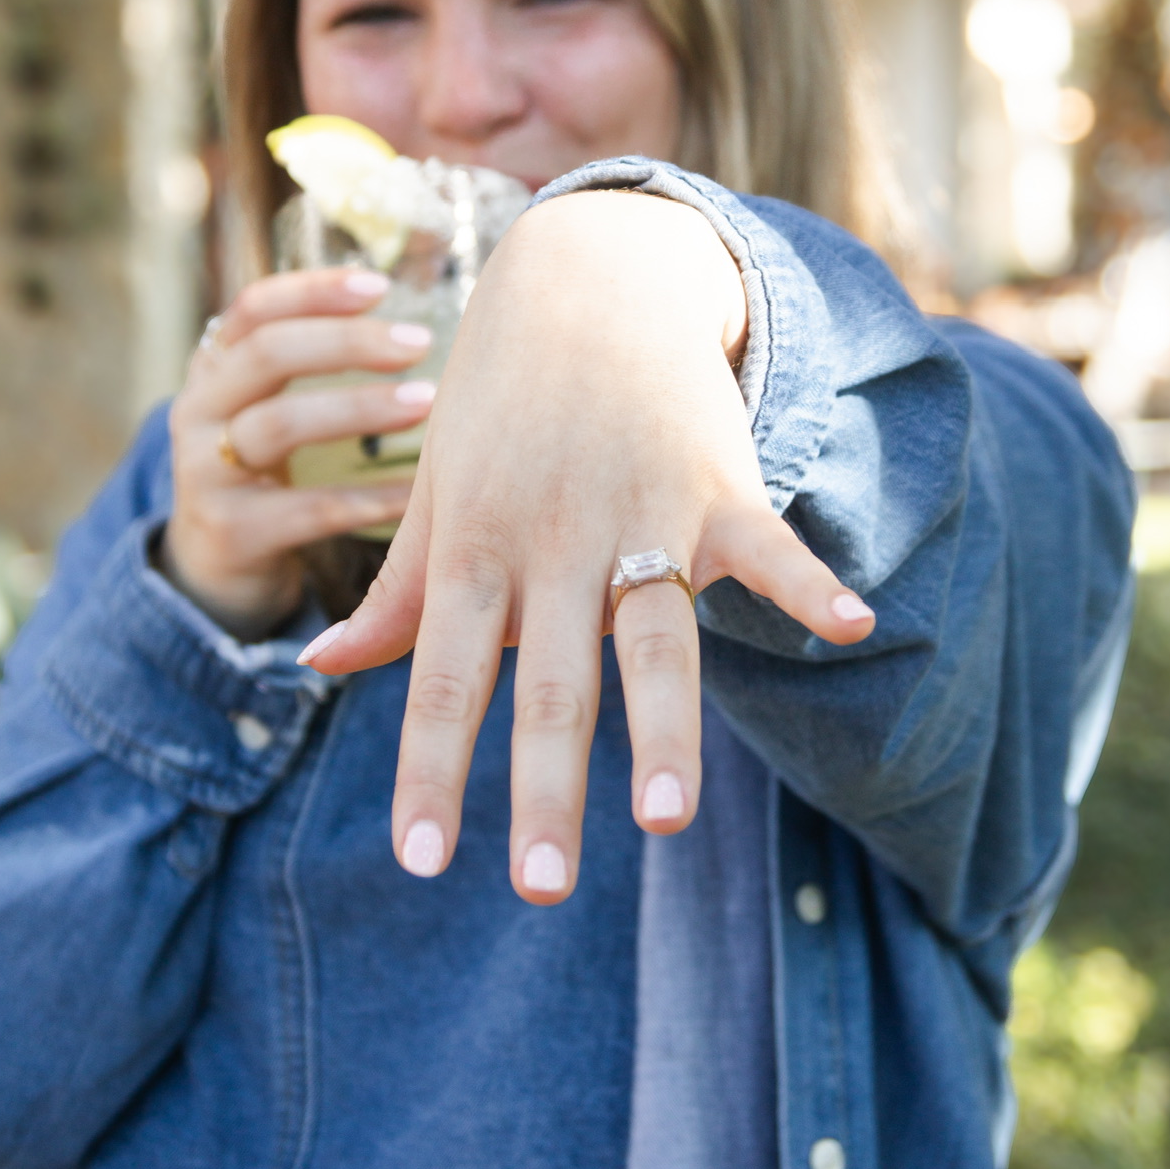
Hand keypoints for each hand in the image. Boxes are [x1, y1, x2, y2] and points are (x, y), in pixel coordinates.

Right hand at [162, 267, 436, 634]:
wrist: (212, 564)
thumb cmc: (263, 467)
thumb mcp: (264, 404)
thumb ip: (307, 360)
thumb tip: (406, 318)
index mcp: (213, 367)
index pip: (254, 309)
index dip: (313, 291)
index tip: (379, 286)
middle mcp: (198, 410)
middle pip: (267, 354)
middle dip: (347, 342)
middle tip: (418, 342)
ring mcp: (206, 472)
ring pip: (280, 424)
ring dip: (360, 408)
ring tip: (425, 402)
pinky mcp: (231, 532)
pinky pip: (311, 510)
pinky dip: (371, 498)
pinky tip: (418, 494)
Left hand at [298, 191, 873, 900]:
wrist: (581, 277)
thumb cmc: (495, 403)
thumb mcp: (435, 492)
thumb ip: (394, 592)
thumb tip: (318, 672)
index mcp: (473, 546)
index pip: (443, 676)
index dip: (433, 768)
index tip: (423, 862)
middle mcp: (551, 537)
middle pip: (549, 681)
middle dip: (546, 789)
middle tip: (541, 891)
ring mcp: (638, 508)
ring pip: (653, 635)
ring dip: (663, 729)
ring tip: (667, 820)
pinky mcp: (715, 479)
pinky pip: (765, 541)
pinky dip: (808, 580)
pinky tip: (851, 626)